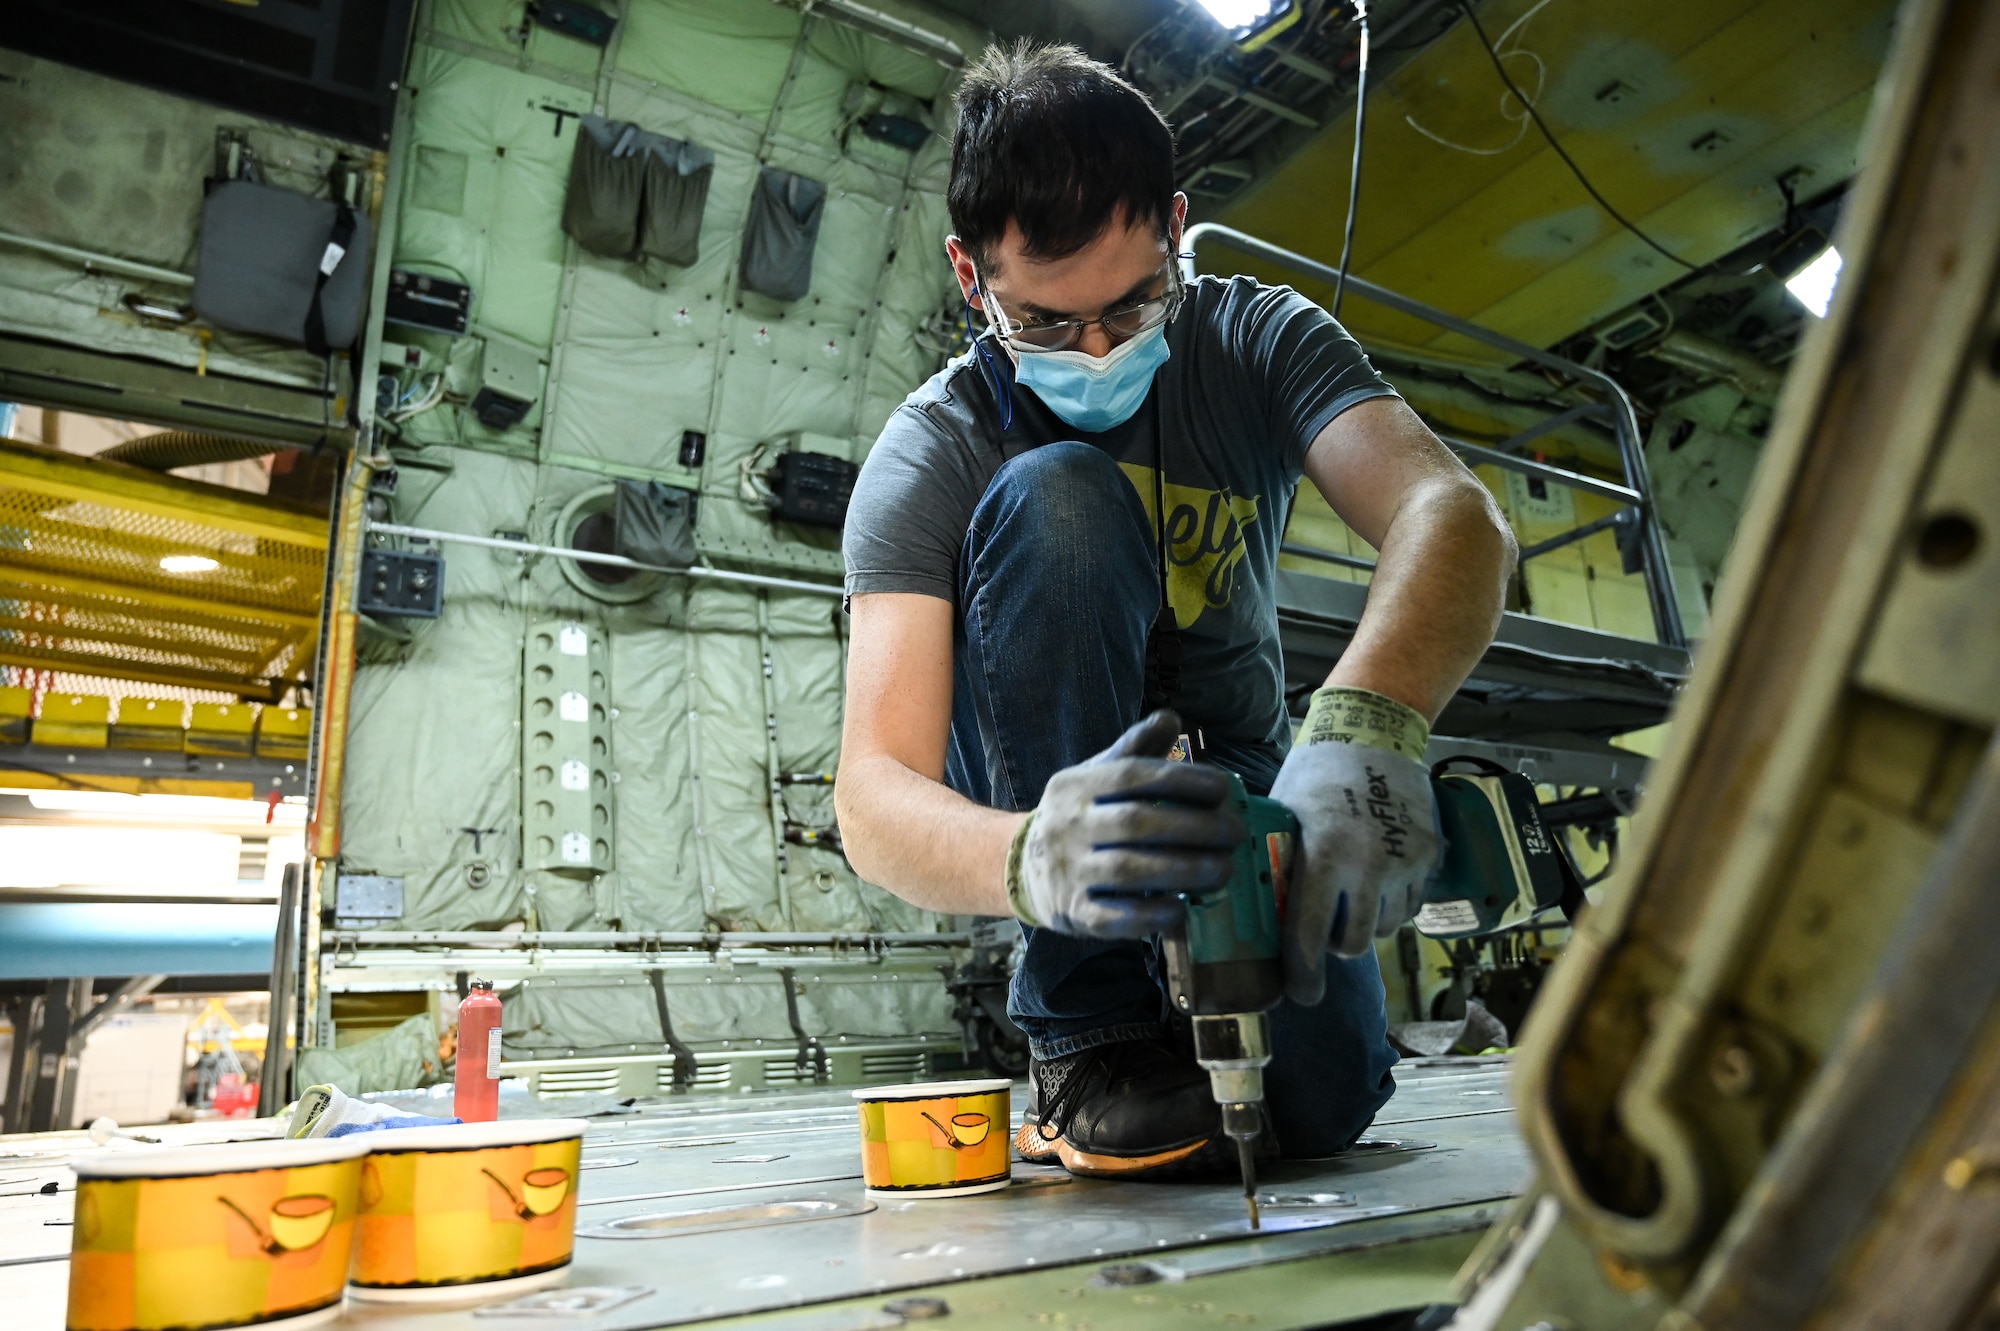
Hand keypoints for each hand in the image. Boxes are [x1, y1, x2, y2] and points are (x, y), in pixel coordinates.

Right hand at [1006, 710, 1242, 937]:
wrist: (1021, 866)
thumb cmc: (1078, 816)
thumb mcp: (1095, 776)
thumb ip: (1134, 750)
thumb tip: (1171, 718)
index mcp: (1077, 786)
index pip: (1131, 776)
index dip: (1179, 780)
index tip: (1221, 790)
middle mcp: (1068, 825)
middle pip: (1135, 823)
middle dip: (1193, 829)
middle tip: (1234, 834)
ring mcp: (1068, 870)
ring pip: (1128, 870)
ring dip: (1183, 871)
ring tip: (1223, 870)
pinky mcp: (1073, 911)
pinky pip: (1113, 917)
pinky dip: (1150, 914)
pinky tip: (1181, 909)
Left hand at [1271, 688, 1440, 1004]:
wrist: (1375, 732)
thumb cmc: (1318, 771)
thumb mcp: (1284, 816)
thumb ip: (1279, 865)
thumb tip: (1255, 911)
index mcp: (1323, 855)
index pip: (1308, 936)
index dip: (1303, 974)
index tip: (1301, 993)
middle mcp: (1369, 866)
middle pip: (1353, 943)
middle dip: (1335, 944)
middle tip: (1323, 928)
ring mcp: (1406, 862)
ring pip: (1385, 926)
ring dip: (1365, 921)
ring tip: (1350, 892)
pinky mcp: (1430, 856)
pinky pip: (1412, 904)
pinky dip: (1393, 902)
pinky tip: (1377, 877)